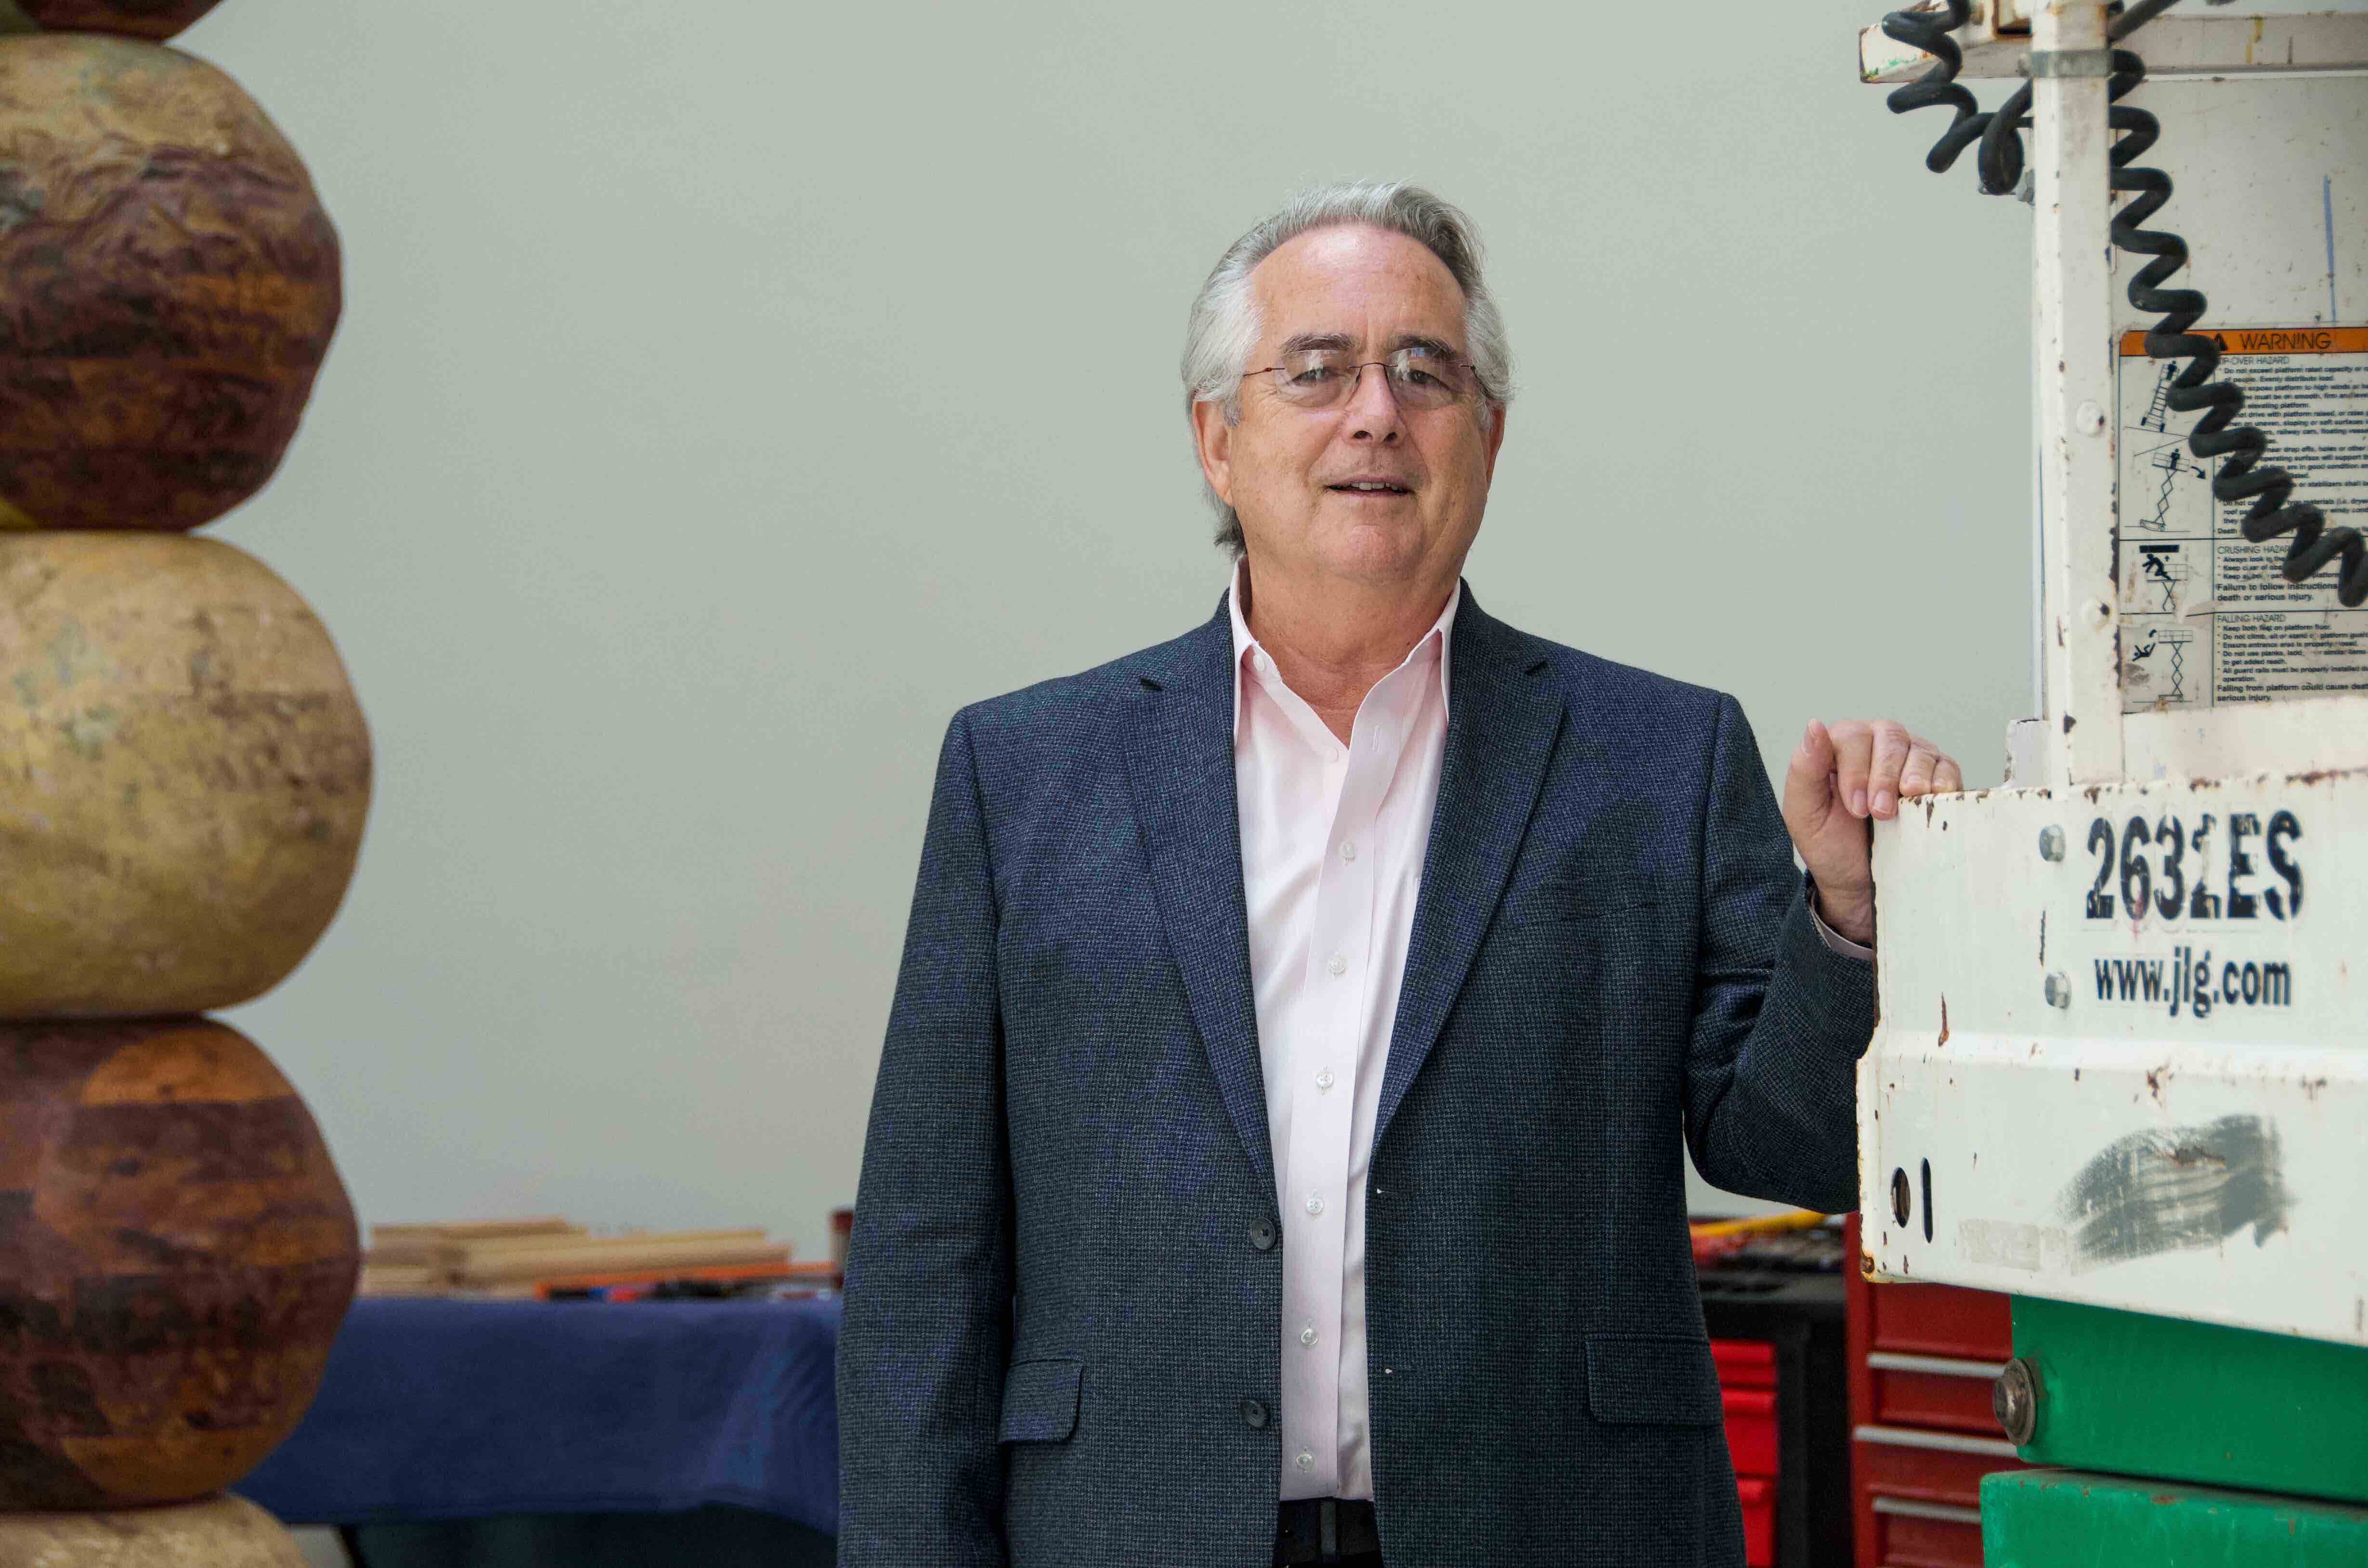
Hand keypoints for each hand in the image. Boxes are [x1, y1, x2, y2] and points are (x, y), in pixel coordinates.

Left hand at [1781, 719, 1962, 944]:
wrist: (1862, 880)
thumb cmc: (1831, 844)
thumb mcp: (1804, 813)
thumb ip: (1804, 769)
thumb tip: (1814, 725)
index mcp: (1840, 747)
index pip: (1851, 737)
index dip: (1855, 771)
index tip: (1856, 808)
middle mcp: (1876, 743)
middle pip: (1889, 736)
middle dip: (1884, 776)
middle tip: (1880, 812)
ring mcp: (1909, 757)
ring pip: (1918, 749)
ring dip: (1913, 778)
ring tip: (1905, 804)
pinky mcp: (1937, 775)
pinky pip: (1946, 767)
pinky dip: (1942, 782)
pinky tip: (1930, 798)